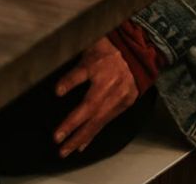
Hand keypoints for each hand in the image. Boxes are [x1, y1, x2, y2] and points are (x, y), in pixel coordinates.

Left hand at [53, 37, 138, 156]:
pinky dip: (92, 134)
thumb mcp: (89, 47)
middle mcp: (109, 86)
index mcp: (99, 66)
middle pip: (90, 108)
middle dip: (73, 126)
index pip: (81, 74)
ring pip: (98, 121)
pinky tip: (81, 145)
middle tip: (58, 139)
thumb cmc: (108, 49)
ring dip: (81, 137)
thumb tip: (56, 79)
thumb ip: (74, 62)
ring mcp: (118, 98)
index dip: (69, 82)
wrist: (139, 55)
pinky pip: (105, 123)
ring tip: (66, 150)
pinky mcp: (123, 105)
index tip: (57, 92)